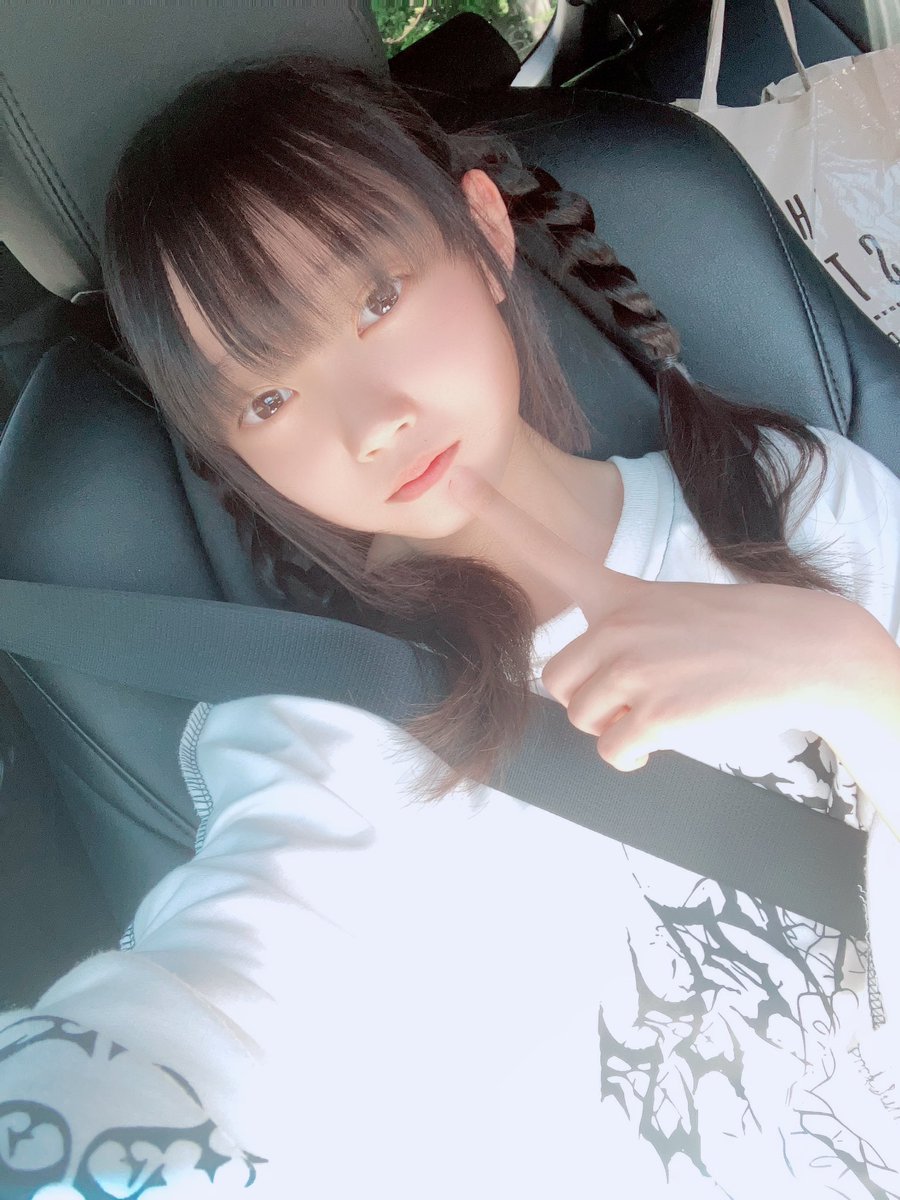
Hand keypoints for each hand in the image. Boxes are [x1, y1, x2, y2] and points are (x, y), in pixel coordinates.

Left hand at [448, 466, 865, 771]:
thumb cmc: (740, 631)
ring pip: (581, 717)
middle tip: (641, 691)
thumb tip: (589, 681)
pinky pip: (611, 751)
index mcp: (619, 592)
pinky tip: (666, 736)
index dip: (499, 515)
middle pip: (556, 682)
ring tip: (664, 704)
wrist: (808, 647)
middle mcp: (617, 624)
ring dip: (615, 725)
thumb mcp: (672, 606)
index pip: (548, 550)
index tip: (457, 480)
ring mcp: (635, 667)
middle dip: (589, 698)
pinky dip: (633, 755)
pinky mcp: (656, 712)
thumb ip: (622, 629)